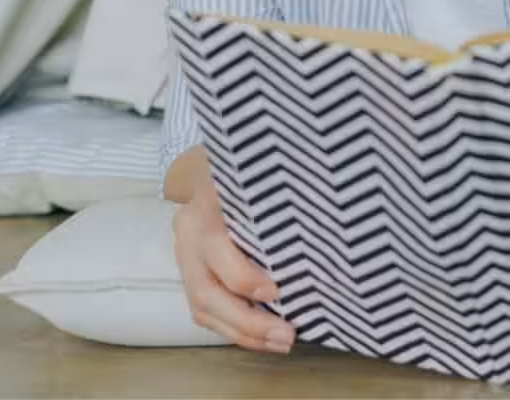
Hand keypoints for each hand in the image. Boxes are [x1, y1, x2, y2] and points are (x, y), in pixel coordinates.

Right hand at [172, 175, 293, 353]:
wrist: (212, 167)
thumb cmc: (253, 171)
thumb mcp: (260, 177)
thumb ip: (278, 202)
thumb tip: (324, 234)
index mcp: (205, 203)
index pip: (215, 246)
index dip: (243, 276)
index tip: (276, 291)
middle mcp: (188, 234)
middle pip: (206, 291)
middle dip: (248, 321)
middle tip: (286, 335)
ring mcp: (185, 257)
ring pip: (202, 308)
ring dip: (243, 333)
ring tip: (280, 342)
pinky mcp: (190, 275)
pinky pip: (205, 312)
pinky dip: (235, 329)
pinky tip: (263, 338)